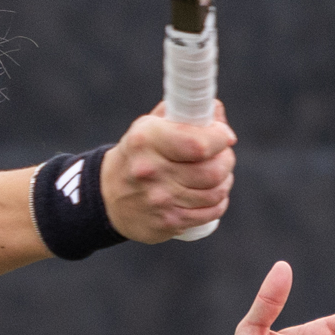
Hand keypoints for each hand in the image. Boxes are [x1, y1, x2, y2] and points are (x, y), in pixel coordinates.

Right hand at [101, 100, 236, 242]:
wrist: (107, 197)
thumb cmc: (137, 155)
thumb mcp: (149, 126)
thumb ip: (182, 113)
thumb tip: (215, 111)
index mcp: (146, 140)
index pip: (199, 143)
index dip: (220, 138)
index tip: (224, 135)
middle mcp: (151, 171)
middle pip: (213, 170)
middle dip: (226, 159)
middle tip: (223, 154)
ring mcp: (160, 201)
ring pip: (216, 193)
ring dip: (225, 181)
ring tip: (218, 174)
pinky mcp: (168, 223)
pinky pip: (210, 213)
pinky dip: (218, 202)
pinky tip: (213, 194)